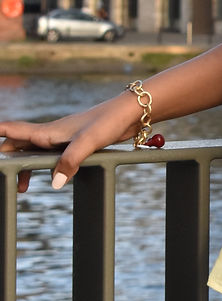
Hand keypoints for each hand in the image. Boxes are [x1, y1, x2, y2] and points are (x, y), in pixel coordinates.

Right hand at [0, 95, 137, 192]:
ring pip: (35, 152)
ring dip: (25, 166)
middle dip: (7, 157)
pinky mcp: (76, 144)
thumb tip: (53, 183)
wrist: (129, 113)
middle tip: (4, 176)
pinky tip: (51, 176)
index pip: (14, 130)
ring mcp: (63, 139)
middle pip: (20, 144)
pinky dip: (44, 165)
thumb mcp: (87, 143)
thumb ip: (70, 161)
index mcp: (48, 132)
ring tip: (23, 187)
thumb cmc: (107, 121)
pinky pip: (52, 155)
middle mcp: (52, 134)